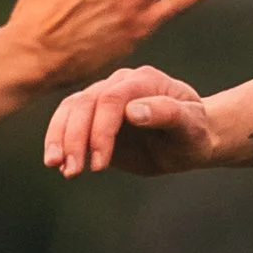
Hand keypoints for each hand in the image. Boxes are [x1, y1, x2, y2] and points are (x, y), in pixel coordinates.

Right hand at [43, 63, 218, 177]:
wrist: (188, 140)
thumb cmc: (194, 132)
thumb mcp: (192, 126)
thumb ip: (168, 113)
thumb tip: (132, 111)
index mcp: (144, 81)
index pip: (112, 99)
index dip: (101, 130)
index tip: (100, 164)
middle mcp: (119, 84)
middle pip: (85, 103)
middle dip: (75, 137)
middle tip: (72, 171)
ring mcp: (104, 98)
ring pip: (71, 109)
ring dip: (60, 138)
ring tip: (58, 166)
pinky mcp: (93, 117)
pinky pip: (69, 122)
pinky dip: (60, 141)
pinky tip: (58, 163)